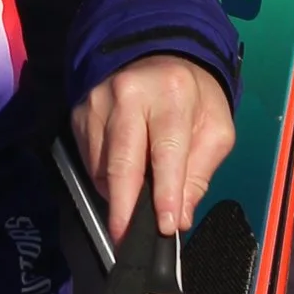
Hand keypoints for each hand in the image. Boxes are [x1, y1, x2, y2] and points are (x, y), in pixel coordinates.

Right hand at [71, 57, 234, 242]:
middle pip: (122, 160)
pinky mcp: (79, 114)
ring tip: (133, 208)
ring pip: (102, 167)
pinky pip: (89, 161)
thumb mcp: (214, 126)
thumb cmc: (191, 96)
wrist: (155, 53)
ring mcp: (98, 103)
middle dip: (125, 206)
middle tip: (126, 239)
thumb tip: (180, 217)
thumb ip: (200, 172)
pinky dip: (105, 180)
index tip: (167, 226)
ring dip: (117, 196)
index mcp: (172, 93)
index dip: (166, 192)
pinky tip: (122, 180)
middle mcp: (129, 94)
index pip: (168, 149)